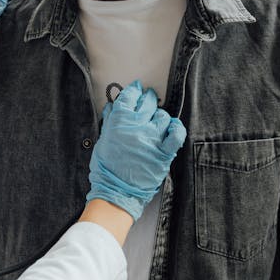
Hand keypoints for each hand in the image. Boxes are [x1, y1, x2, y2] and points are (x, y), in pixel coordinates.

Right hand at [87, 80, 186, 219]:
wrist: (116, 190)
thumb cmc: (106, 167)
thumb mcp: (102, 140)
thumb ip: (109, 121)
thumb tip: (111, 106)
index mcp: (119, 122)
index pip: (129, 97)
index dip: (133, 90)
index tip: (136, 89)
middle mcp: (137, 126)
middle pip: (147, 102)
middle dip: (147, 98)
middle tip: (148, 98)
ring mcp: (152, 139)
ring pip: (162, 116)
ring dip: (159, 115)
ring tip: (156, 119)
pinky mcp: (163, 152)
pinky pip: (176, 135)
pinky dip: (176, 128)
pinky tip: (173, 126)